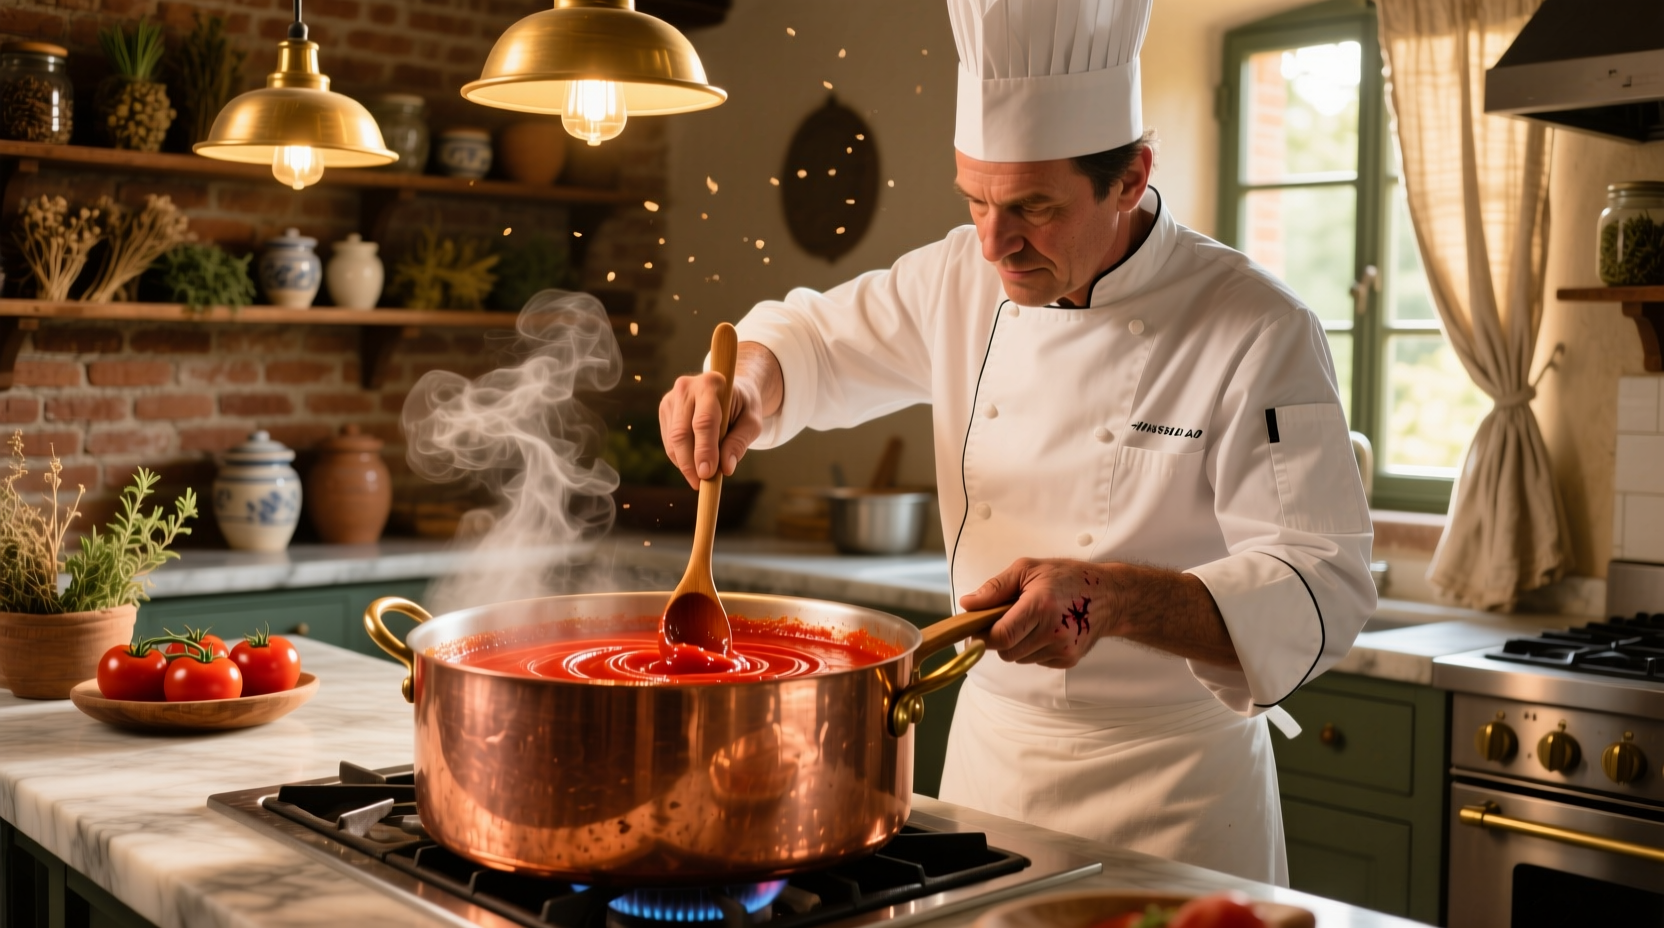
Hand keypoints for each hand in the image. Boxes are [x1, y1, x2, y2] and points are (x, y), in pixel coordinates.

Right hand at [659, 342, 781, 488]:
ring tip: (701, 476)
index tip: (707, 474)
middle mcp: (686, 387)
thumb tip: (726, 469)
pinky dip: (680, 458)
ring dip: (685, 464)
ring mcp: (672, 398)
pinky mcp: (665, 409)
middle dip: (690, 463)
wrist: (727, 389)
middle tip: (700, 484)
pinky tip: (694, 463)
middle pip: (682, 433)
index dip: (704, 450)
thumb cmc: (743, 407)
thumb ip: (740, 443)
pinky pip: (669, 442)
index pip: (704, 422)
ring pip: (673, 440)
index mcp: (711, 384)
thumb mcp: (752, 422)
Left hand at [958, 558, 1112, 668]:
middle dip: (999, 638)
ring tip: (1032, 620)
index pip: (1000, 637)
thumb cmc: (1066, 577)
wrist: (1110, 596)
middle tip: (1008, 618)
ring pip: (1018, 658)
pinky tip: (1045, 630)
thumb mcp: (1028, 569)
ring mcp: (1063, 649)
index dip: (982, 636)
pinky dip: (1033, 648)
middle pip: (1006, 652)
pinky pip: (1034, 661)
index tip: (978, 628)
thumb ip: (995, 588)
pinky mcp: (1068, 660)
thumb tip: (968, 604)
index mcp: (1040, 606)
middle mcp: (1053, 632)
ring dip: (1017, 643)